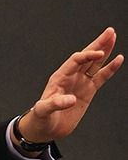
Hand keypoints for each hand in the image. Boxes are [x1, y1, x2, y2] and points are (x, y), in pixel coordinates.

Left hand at [17, 27, 121, 143]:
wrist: (46, 128)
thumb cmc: (40, 118)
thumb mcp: (43, 111)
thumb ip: (54, 104)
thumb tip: (71, 100)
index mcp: (59, 78)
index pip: (75, 61)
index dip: (87, 56)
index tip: (99, 54)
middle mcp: (71, 77)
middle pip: (87, 56)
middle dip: (98, 44)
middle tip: (110, 31)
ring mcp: (80, 83)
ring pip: (95, 63)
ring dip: (104, 51)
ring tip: (113, 37)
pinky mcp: (88, 91)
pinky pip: (101, 77)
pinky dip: (110, 68)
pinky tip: (118, 59)